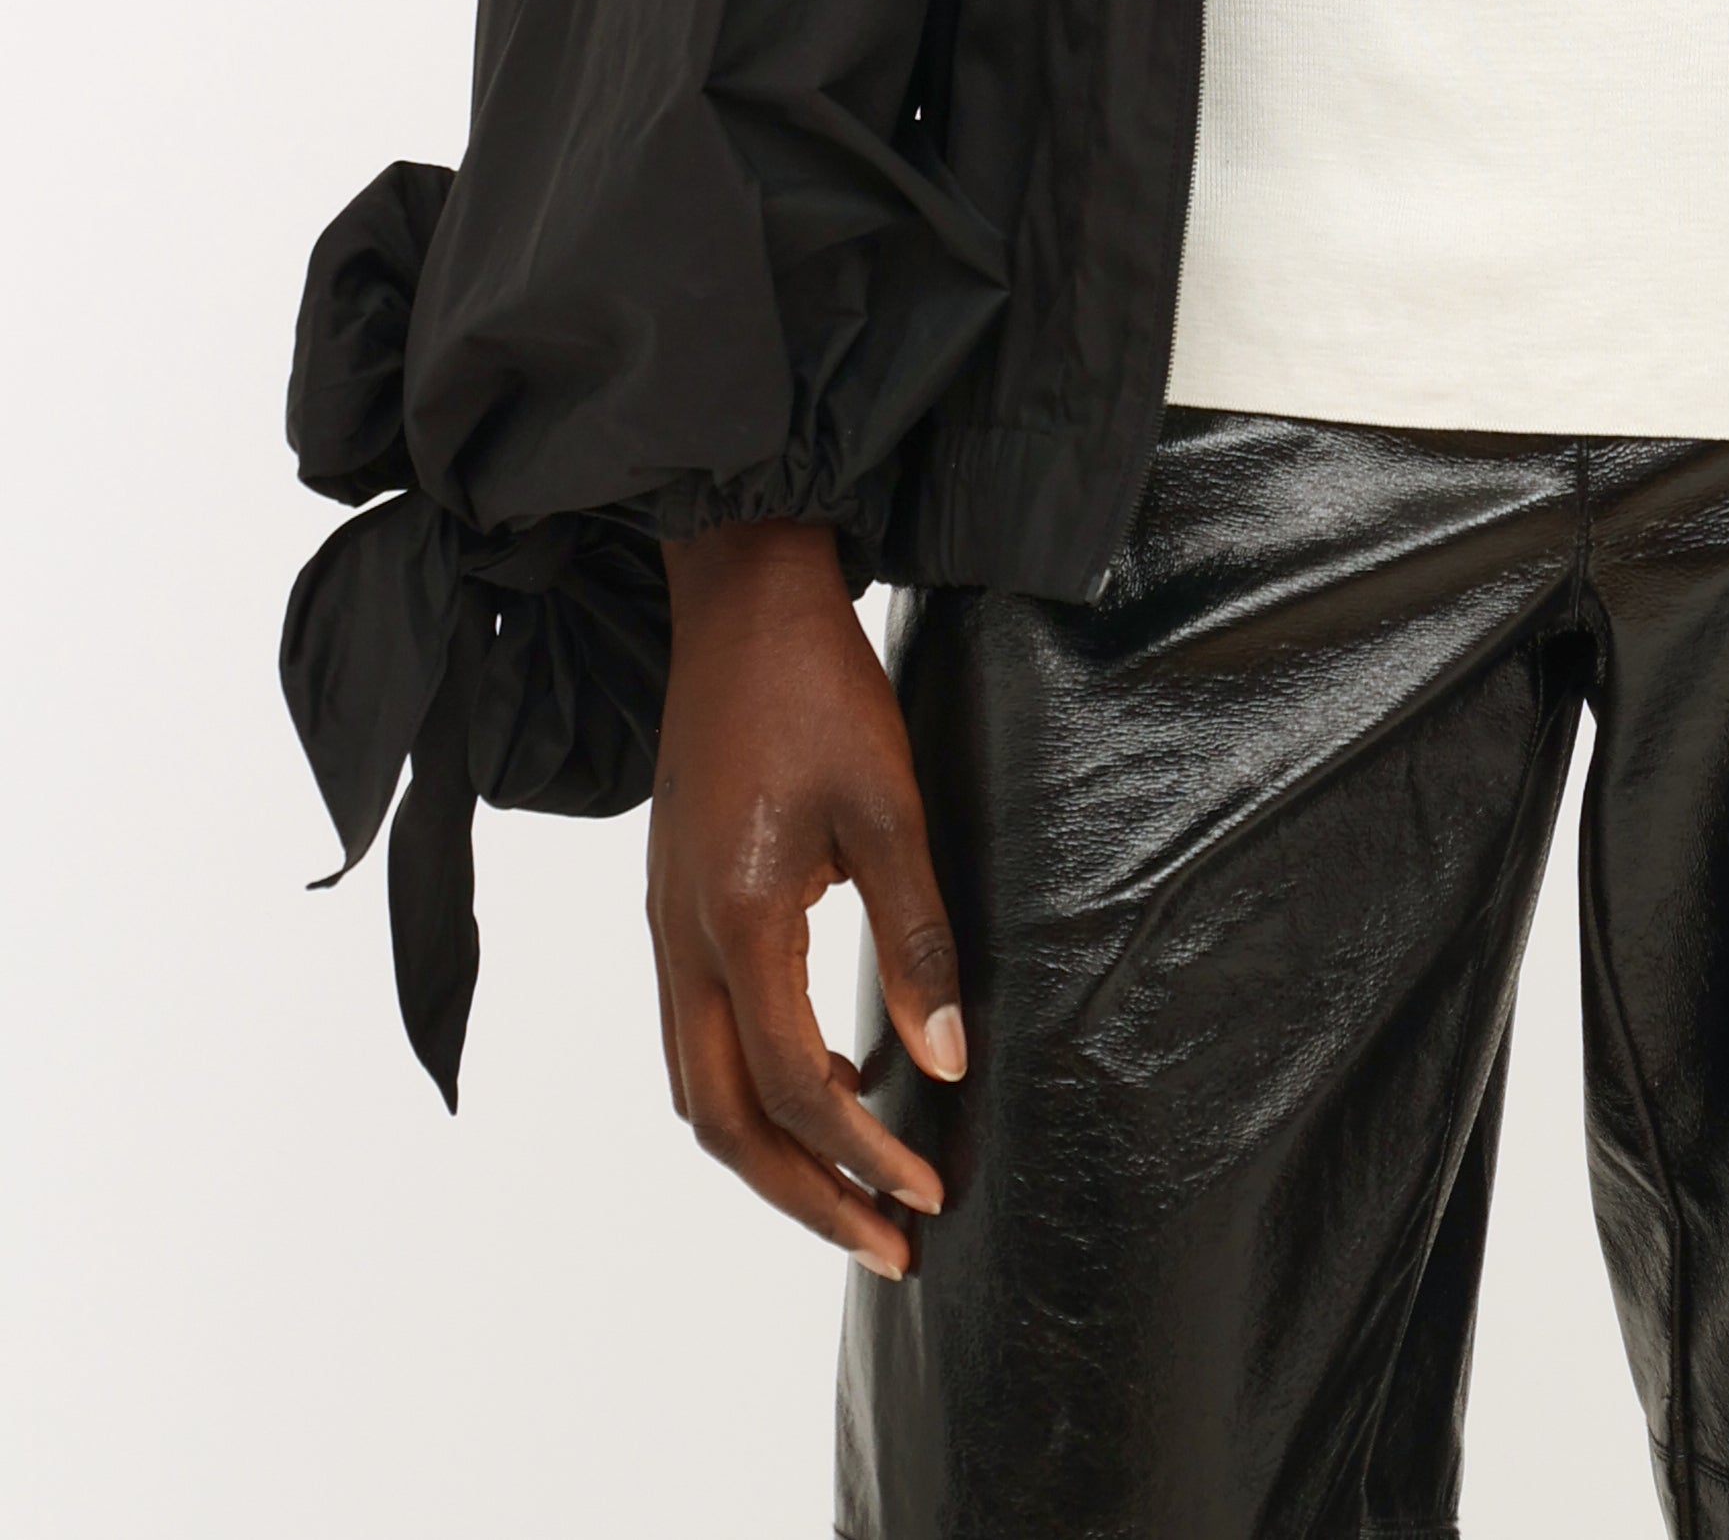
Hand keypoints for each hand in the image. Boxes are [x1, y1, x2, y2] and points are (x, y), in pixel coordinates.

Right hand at [647, 520, 967, 1274]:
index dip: (861, 1154)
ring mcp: (665, 925)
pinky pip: (696, 1036)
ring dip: (770, 1152)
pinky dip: (750, 1088)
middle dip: (804, 1195)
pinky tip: (825, 1079)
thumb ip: (919, 934)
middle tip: (889, 1241)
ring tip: (858, 1181)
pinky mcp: (672, 904)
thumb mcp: (890, 804)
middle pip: (723, 1121)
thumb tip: (948, 1056)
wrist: (738, 601)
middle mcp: (682, 941)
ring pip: (697, 1087)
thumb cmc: (820, 689)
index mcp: (737, 921)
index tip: (928, 1192)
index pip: (795, 1088)